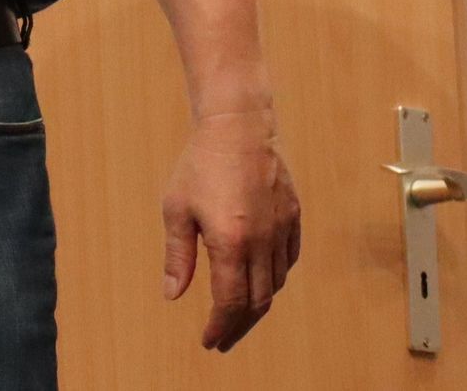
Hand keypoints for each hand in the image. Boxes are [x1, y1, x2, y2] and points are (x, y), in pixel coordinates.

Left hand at [160, 109, 301, 351]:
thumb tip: (172, 295)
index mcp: (231, 242)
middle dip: (239, 326)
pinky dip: (276, 277)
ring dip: (258, 304)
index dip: (220, 327)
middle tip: (223, 338)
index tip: (209, 341)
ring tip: (239, 313)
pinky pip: (289, 259)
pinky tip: (262, 279)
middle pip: (258, 302)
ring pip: (277, 283)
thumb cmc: (201, 163)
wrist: (238, 124)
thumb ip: (177, 256)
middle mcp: (262, 240)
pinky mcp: (293, 214)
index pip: (230, 303)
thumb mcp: (177, 209)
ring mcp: (282, 227)